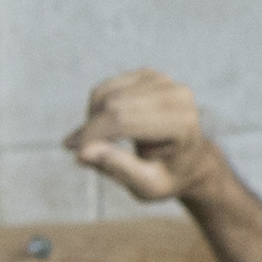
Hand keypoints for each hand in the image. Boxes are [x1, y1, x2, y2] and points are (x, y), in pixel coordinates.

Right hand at [64, 68, 216, 202]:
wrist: (189, 160)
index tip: (72, 150)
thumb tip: (83, 153)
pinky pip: (106, 88)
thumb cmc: (168, 176)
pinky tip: (108, 127)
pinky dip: (96, 109)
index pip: (125, 119)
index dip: (93, 133)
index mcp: (182, 122)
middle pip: (114, 104)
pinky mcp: (148, 75)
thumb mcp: (146, 185)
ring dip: (93, 120)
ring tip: (104, 143)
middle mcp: (176, 95)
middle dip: (90, 128)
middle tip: (80, 151)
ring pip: (106, 95)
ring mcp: (163, 81)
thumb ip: (118, 168)